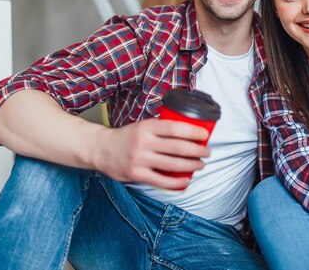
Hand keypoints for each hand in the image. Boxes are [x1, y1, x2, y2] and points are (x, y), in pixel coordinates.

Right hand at [93, 118, 210, 189]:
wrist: (101, 149)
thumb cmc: (127, 137)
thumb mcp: (143, 125)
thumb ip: (161, 128)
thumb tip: (189, 129)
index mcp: (147, 127)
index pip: (175, 128)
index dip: (193, 131)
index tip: (205, 134)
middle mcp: (143, 142)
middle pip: (177, 147)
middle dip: (197, 150)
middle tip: (207, 151)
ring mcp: (140, 160)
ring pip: (172, 165)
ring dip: (191, 165)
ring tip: (200, 164)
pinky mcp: (136, 175)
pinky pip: (161, 181)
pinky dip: (177, 183)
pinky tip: (186, 181)